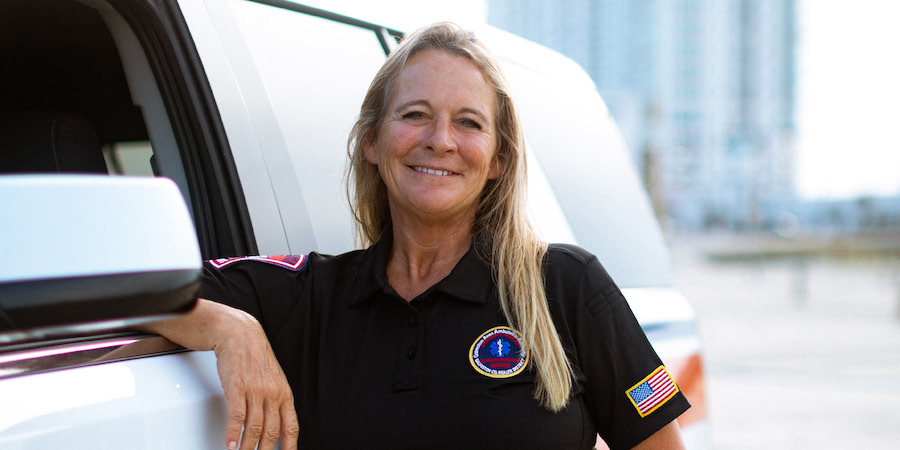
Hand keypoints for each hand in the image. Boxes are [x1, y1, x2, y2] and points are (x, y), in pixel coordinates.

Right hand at [142, 300, 298, 449]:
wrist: (239, 334)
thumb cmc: (254, 357)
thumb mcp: (273, 379)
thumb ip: (275, 401)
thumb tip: (275, 425)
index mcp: (284, 394)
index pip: (291, 427)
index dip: (289, 447)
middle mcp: (272, 394)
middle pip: (272, 432)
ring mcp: (255, 391)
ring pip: (254, 428)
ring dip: (247, 448)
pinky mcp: (237, 388)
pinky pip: (237, 416)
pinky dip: (233, 434)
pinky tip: (230, 444)